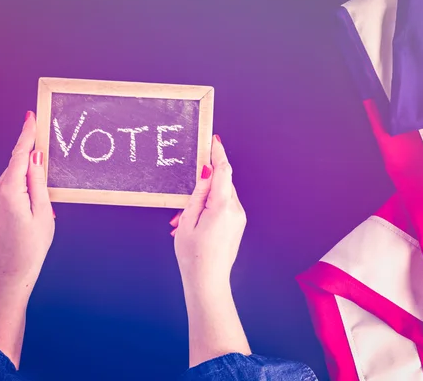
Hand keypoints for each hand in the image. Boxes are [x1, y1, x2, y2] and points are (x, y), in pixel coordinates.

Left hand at [0, 111, 53, 367]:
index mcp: (10, 191)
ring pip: (13, 175)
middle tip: (45, 144)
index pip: (19, 156)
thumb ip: (38, 180)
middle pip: (16, 164)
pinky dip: (21, 183)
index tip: (30, 117)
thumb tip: (35, 157)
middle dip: (30, 155)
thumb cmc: (34, 243)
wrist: (14, 267)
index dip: (26, 135)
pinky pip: (8, 185)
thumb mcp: (43, 210)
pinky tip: (32, 196)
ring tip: (42, 192)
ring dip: (27, 173)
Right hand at [171, 135, 246, 289]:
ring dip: (204, 201)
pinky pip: (224, 207)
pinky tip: (195, 225)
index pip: (222, 171)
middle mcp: (235, 210)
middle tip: (184, 207)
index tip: (214, 140)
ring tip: (185, 223)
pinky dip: (209, 209)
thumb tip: (206, 173)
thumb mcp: (188, 220)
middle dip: (202, 186)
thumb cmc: (193, 256)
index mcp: (222, 207)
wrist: (208, 281)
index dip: (218, 153)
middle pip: (221, 183)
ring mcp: (239, 218)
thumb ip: (198, 194)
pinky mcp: (238, 224)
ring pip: (221, 195)